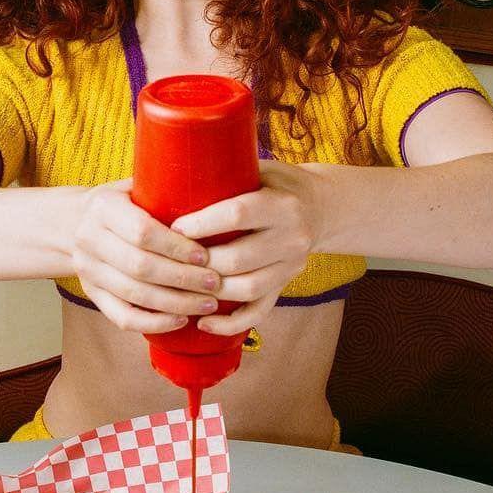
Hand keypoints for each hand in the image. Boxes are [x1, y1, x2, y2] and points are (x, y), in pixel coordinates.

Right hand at [70, 181, 221, 333]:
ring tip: (208, 304)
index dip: (177, 247)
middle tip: (215, 283)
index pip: (142, 232)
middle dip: (183, 279)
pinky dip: (153, 323)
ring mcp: (87, 270)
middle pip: (140, 267)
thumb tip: (212, 188)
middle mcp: (89, 239)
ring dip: (176, 303)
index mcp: (102, 207)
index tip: (206, 255)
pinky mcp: (91, 293)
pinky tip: (181, 320)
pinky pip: (122, 316)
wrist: (72, 222)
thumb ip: (163, 189)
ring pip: (135, 295)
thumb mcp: (135, 186)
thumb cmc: (121, 203)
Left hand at [169, 161, 323, 335]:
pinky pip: (259, 311)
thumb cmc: (278, 183)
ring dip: (210, 291)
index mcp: (283, 205)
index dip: (202, 224)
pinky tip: (204, 323)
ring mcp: (292, 266)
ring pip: (247, 288)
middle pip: (238, 258)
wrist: (322, 207)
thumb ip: (230, 173)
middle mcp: (292, 237)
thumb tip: (178, 173)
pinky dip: (230, 323)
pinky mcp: (287, 285)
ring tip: (182, 285)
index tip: (175, 228)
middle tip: (170, 260)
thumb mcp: (262, 169)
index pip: (238, 215)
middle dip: (199, 262)